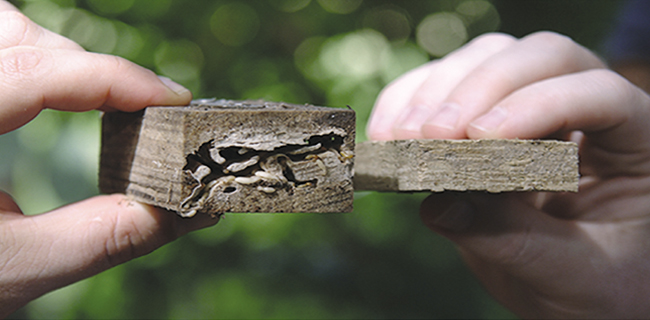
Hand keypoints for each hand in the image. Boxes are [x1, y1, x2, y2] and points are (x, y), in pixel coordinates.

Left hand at [0, 1, 216, 315]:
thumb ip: (105, 236)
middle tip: (135, 108)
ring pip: (0, 31)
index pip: (34, 73)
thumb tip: (185, 209)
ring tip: (95, 96)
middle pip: (14, 36)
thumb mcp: (19, 270)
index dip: (114, 77)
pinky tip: (53, 96)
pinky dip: (32, 61)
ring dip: (55, 55)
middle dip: (84, 64)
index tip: (173, 99)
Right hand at [368, 32, 649, 317]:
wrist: (574, 290)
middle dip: (479, 90)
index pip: (598, 93)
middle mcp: (586, 106)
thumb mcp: (571, 275)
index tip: (481, 142)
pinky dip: (406, 102)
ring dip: (435, 93)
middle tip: (433, 138)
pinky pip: (443, 84)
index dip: (540, 106)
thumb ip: (517, 242)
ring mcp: (530, 102)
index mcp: (635, 141)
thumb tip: (440, 206)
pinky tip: (385, 135)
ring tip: (402, 142)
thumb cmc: (594, 284)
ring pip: (486, 58)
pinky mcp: (481, 115)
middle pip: (539, 56)